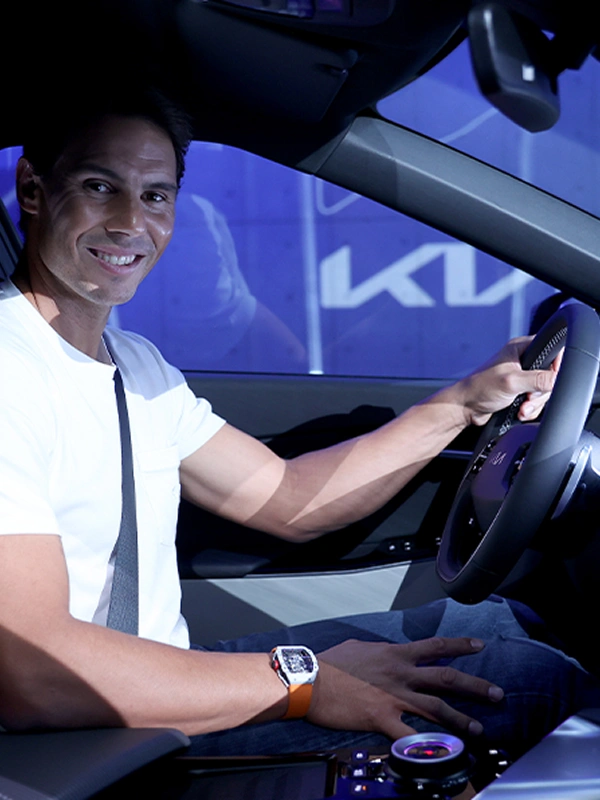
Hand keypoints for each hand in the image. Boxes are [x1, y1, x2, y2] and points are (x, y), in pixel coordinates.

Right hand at [317, 637, 503, 737]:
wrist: (310, 679)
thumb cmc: (330, 663)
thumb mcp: (359, 647)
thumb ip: (379, 651)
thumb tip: (385, 652)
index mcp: (395, 654)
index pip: (435, 646)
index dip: (460, 645)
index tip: (479, 646)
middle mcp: (401, 674)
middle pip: (446, 679)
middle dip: (475, 686)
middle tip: (497, 693)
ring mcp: (394, 697)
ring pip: (437, 708)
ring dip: (461, 719)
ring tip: (479, 729)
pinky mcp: (382, 718)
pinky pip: (410, 735)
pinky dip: (427, 745)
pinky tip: (441, 753)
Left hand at [453, 337, 559, 426]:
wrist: (465, 407)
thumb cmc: (479, 388)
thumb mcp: (512, 382)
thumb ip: (537, 379)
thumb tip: (557, 379)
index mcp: (520, 348)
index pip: (551, 349)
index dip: (555, 365)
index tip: (551, 379)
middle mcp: (522, 360)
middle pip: (550, 374)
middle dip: (540, 392)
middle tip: (528, 397)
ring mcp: (522, 376)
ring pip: (544, 390)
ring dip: (535, 403)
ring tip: (522, 407)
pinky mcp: (520, 391)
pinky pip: (536, 400)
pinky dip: (530, 408)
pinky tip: (520, 411)